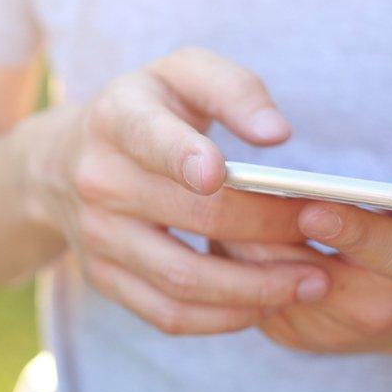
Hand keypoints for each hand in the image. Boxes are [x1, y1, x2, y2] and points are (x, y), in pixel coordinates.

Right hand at [22, 47, 330, 334]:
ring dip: (256, 289)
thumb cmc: (147, 111)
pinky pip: (168, 314)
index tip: (219, 174)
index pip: (151, 139)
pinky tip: (264, 305)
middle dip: (271, 228)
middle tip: (326, 233)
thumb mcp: (180, 73)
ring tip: (312, 282)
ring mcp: (97, 237)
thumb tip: (277, 133)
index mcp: (118, 118)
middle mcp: (99, 181)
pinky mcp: (104, 279)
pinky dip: (223, 318)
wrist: (65, 162)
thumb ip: (233, 88)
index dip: (183, 157)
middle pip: (195, 216)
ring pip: (183, 279)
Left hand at [217, 163, 391, 359]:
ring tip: (216, 199)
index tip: (313, 208)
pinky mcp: (292, 334)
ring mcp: (327, 329)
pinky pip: (249, 296)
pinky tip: (217, 227)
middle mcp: (373, 308)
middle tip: (234, 192)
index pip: (388, 253)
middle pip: (310, 270)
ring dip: (243, 245)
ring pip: (268, 284)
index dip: (351, 232)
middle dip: (272, 233)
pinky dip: (233, 261)